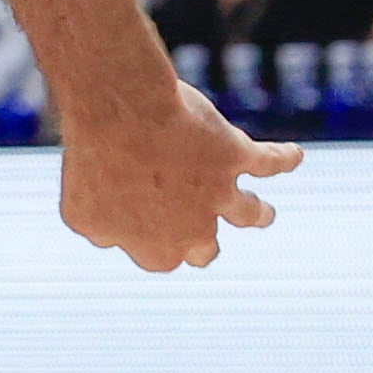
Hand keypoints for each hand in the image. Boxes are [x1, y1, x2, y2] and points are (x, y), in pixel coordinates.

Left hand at [59, 74, 300, 271]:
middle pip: (205, 248)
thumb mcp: (79, 210)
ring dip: (257, 213)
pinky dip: (283, 158)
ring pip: (251, 213)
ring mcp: (218, 193)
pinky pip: (270, 160)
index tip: (140, 226)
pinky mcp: (234, 155)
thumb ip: (99, 231)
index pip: (160, 258)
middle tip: (201, 236)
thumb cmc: (93, 161)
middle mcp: (193, 228)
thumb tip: (111, 238)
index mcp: (155, 248)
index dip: (149, 242)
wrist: (121, 115)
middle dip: (203, 243)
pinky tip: (292, 156)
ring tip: (263, 212)